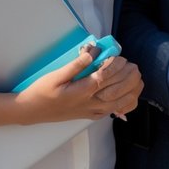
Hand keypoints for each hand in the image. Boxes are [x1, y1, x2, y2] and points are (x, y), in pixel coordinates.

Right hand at [16, 48, 142, 123]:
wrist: (32, 111)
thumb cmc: (42, 90)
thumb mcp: (55, 74)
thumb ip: (76, 64)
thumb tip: (93, 52)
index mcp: (81, 91)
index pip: (106, 77)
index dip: (116, 66)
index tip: (120, 56)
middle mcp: (90, 103)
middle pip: (117, 90)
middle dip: (128, 76)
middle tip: (132, 64)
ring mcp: (92, 111)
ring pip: (119, 102)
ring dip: (131, 89)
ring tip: (136, 77)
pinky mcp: (92, 115)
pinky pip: (114, 111)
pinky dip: (126, 103)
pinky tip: (131, 94)